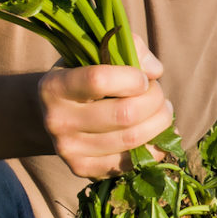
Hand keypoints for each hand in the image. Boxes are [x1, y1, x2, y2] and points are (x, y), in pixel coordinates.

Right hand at [37, 49, 172, 177]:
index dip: (132, 78)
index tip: (142, 78)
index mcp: (54, 86)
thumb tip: (154, 71)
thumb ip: (130, 48)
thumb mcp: (99, 53)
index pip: (99, 80)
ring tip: (161, 111)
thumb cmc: (86, 77)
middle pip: (125, 114)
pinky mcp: (83, 169)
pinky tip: (156, 133)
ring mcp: (69, 150)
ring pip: (132, 139)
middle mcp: (57, 120)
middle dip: (154, 100)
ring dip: (159, 123)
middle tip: (158, 94)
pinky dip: (154, 147)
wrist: (59, 114)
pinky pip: (132, 163)